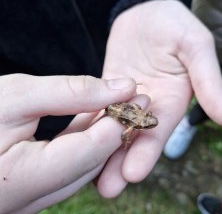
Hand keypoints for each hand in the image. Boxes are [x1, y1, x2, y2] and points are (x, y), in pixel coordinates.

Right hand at [0, 74, 137, 213]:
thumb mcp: (17, 95)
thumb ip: (72, 92)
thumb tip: (121, 87)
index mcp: (20, 181)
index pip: (89, 151)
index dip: (116, 121)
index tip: (135, 94)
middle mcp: (30, 199)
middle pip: (92, 161)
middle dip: (118, 127)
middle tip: (138, 99)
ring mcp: (34, 196)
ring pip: (86, 164)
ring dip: (107, 134)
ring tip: (125, 105)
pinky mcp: (36, 186)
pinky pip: (72, 164)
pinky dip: (89, 140)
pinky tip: (100, 117)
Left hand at [99, 0, 221, 196]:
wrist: (147, 13)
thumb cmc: (174, 25)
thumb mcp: (195, 47)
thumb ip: (207, 81)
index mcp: (170, 101)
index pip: (158, 132)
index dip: (147, 152)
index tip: (133, 173)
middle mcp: (147, 107)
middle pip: (133, 138)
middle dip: (120, 162)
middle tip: (107, 188)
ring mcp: (124, 99)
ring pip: (111, 128)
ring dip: (99, 150)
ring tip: (85, 176)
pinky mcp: (104, 90)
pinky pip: (93, 108)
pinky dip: (83, 124)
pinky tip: (70, 141)